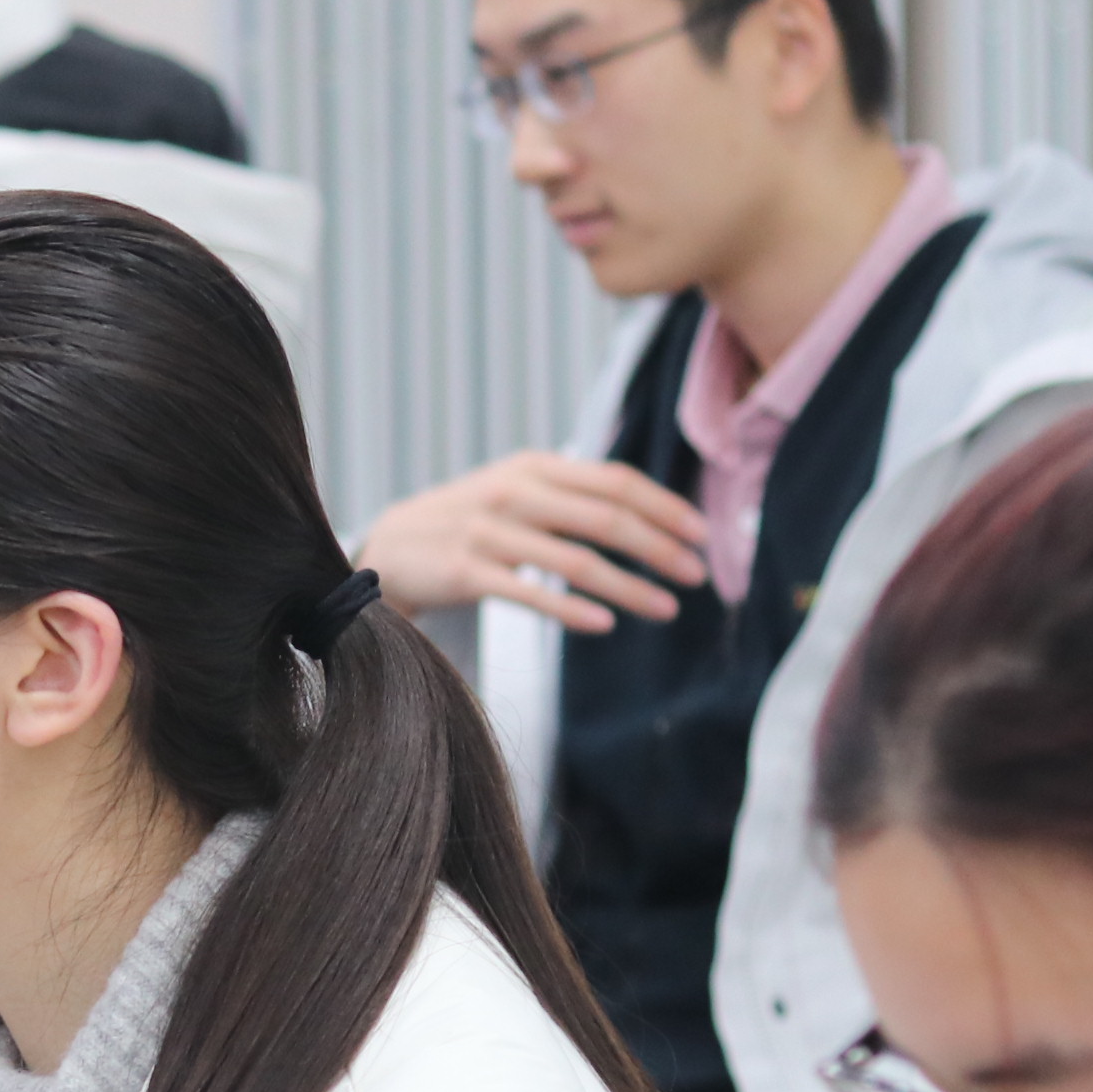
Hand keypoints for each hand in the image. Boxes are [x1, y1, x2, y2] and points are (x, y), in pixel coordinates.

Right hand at [362, 451, 708, 632]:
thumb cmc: (469, 522)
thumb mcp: (517, 490)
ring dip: (629, 586)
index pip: (616, 482)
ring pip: (575, 560)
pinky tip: (605, 625)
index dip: (665, 508)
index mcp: (534, 466)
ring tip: (666, 609)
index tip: (703, 537)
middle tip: (698, 576)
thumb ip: (571, 494)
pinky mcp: (464, 571)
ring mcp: (487, 532)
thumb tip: (649, 511)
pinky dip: (570, 609)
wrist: (389, 546)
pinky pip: (529, 593)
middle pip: (605, 518)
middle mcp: (513, 492)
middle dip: (659, 548)